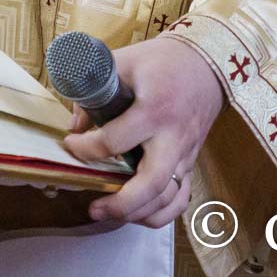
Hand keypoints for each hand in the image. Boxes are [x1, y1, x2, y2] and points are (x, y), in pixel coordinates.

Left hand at [60, 35, 224, 228]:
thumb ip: (94, 93)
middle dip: (121, 202)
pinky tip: (136, 214)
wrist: (206, 65)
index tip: (70, 144)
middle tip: (93, 207)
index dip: (85, 148)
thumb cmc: (160, 62)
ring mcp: (186, 153)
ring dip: (137, 212)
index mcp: (154, 109)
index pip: (114, 141)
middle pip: (152, 182)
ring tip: (107, 212)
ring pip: (168, 198)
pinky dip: (160, 213)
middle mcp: (173, 137)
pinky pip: (181, 198)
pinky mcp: (191, 162)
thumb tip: (75, 127)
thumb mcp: (121, 63)